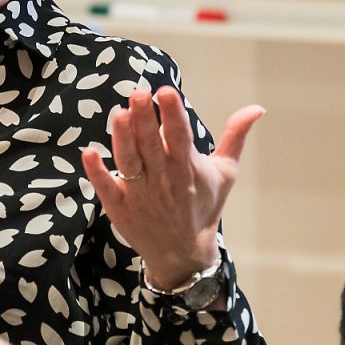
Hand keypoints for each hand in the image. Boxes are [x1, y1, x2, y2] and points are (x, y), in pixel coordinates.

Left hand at [82, 86, 263, 289]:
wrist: (184, 253)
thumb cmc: (204, 205)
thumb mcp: (225, 172)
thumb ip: (235, 137)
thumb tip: (257, 108)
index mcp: (189, 169)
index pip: (181, 137)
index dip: (173, 114)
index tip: (166, 90)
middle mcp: (164, 181)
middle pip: (152, 146)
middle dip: (145, 120)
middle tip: (138, 93)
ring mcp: (140, 195)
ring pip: (129, 163)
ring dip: (123, 139)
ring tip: (119, 114)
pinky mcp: (119, 207)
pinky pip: (106, 187)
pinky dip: (97, 171)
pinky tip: (88, 152)